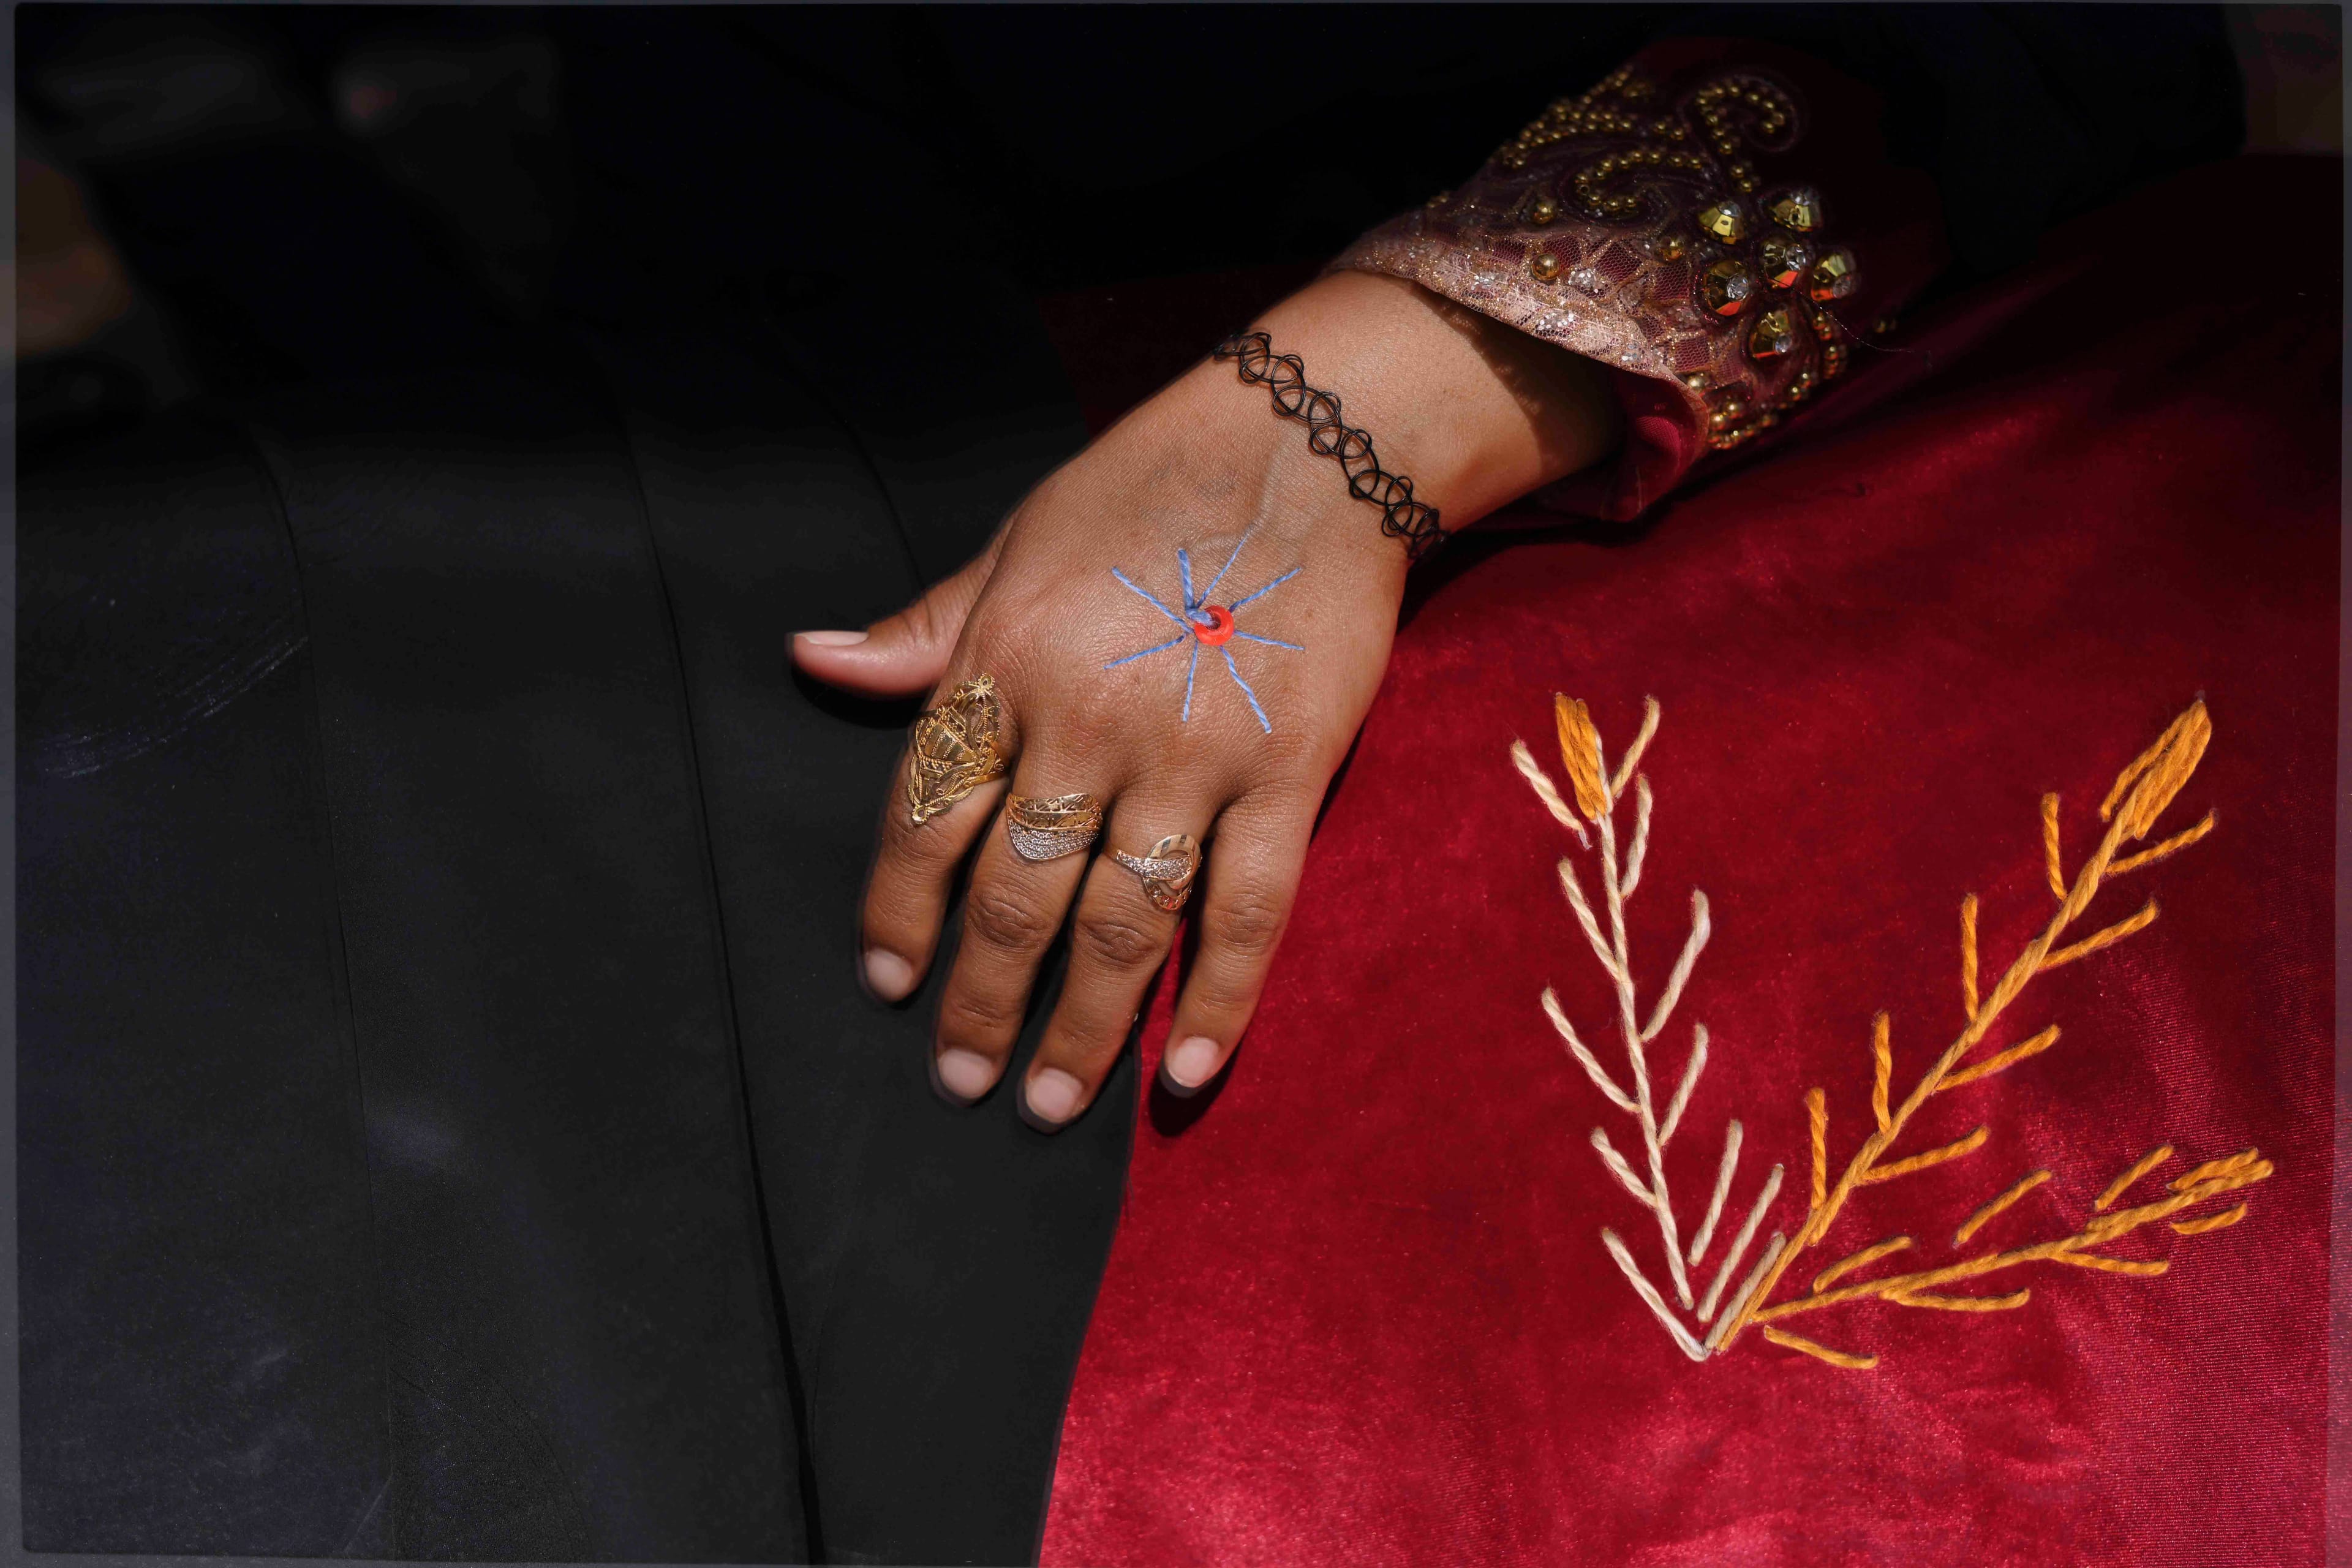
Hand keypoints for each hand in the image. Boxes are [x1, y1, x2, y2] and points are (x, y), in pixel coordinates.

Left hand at [793, 271, 1618, 1127]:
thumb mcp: (1014, 544)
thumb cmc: (1145, 488)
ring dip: (1079, 1029)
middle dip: (978, 1002)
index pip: (926, 817)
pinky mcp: (1289, 772)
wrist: (1306, 442)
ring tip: (1045, 1104)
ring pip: (1121, 925)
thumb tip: (814, 659)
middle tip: (959, 1080)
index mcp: (1005, 667)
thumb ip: (924, 629)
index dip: (898, 913)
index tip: (887, 984)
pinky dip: (1220, 1000)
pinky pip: (1248, 910)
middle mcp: (1085, 726)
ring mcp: (1191, 758)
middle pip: (1014, 897)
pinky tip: (1186, 1073)